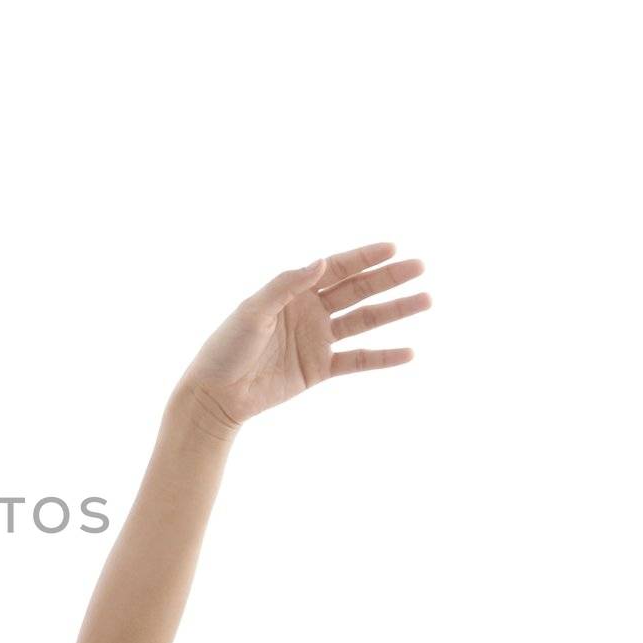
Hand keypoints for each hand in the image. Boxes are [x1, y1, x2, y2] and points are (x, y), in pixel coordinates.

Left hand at [177, 242, 430, 434]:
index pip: (335, 269)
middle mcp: (309, 312)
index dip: (363, 258)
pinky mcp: (318, 369)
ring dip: (394, 311)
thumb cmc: (226, 348)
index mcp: (292, 293)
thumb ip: (286, 285)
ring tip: (426, 300)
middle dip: (388, 279)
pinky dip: (382, 357)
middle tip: (419, 268)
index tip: (393, 248)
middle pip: (356, 291)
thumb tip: (322, 261)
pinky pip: (357, 360)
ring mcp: (316, 340)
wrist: (216, 394)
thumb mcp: (253, 312)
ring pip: (363, 322)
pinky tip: (408, 352)